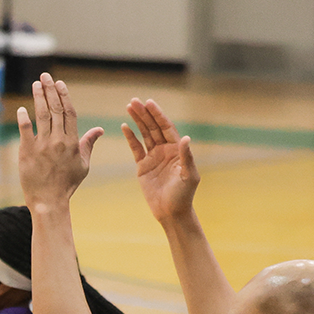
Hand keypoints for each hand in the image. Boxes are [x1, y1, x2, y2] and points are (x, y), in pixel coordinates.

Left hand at [16, 74, 103, 207]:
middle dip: (50, 90)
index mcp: (72, 142)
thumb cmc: (67, 183)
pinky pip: (25, 130)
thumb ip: (89, 144)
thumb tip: (100, 130)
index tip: (59, 83)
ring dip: (38, 97)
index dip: (64, 96)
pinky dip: (23, 118)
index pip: (69, 113)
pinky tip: (22, 108)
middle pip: (55, 109)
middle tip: (45, 76)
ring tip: (35, 84)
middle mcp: (58, 141)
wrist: (49, 201)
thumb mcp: (83, 164)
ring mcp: (42, 145)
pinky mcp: (27, 152)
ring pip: (41, 115)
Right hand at [122, 98, 199, 221]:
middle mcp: (165, 150)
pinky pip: (136, 148)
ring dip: (137, 121)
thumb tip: (186, 138)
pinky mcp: (143, 166)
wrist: (171, 212)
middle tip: (134, 101)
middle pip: (153, 127)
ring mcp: (153, 157)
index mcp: (176, 150)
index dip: (158, 115)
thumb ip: (187, 157)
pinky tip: (125, 126)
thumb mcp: (188, 176)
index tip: (149, 102)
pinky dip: (130, 137)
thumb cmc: (184, 195)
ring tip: (129, 107)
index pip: (166, 127)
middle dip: (145, 114)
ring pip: (144, 134)